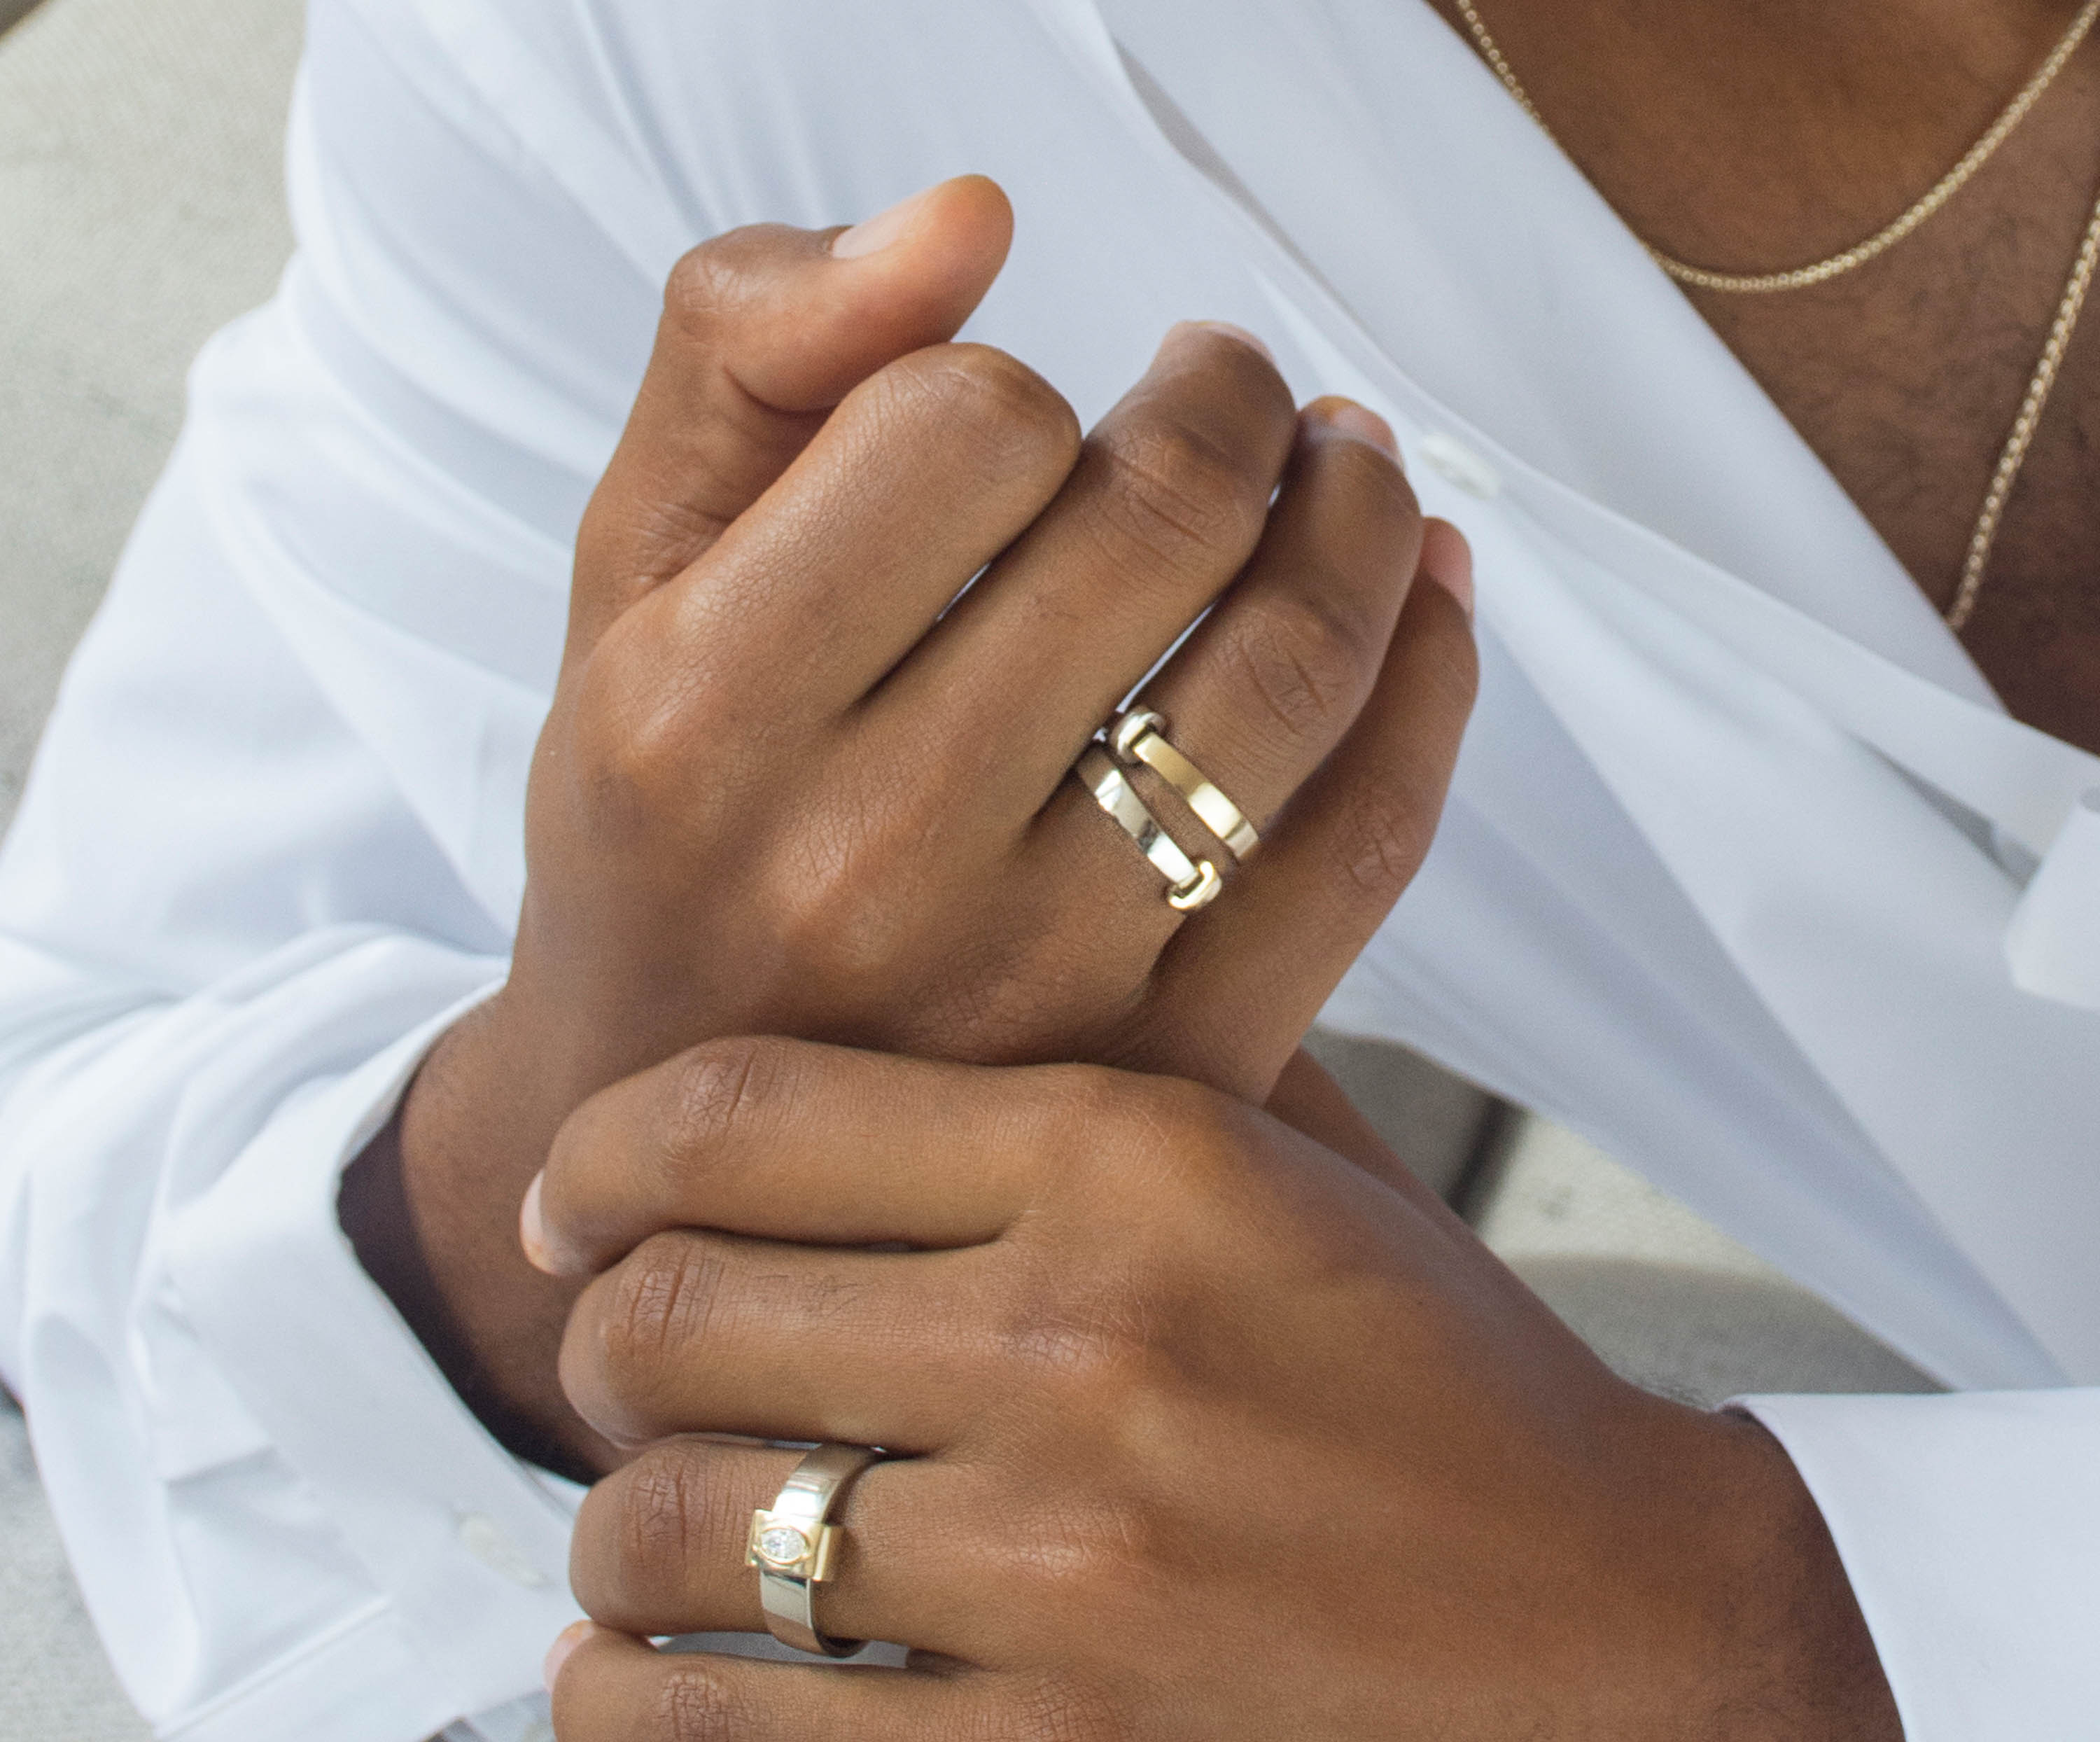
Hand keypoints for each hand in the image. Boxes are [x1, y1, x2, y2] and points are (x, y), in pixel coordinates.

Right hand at [344, 178, 1476, 1472]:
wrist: (683, 1125)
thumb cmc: (661, 830)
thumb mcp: (626, 578)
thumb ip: (746, 357)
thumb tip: (971, 217)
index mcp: (701, 717)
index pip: (965, 429)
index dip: (1024, 388)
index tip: (1022, 424)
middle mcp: (864, 858)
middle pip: (1155, 525)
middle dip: (1227, 403)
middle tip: (1233, 384)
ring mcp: (1034, 982)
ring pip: (1291, 676)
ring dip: (1362, 514)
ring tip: (1347, 463)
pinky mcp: (1163, 1068)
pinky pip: (1363, 847)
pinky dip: (1431, 684)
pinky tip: (1427, 595)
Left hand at [537, 1037, 1915, 1741]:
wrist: (1666, 1676)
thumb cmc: (1478, 1417)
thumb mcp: (1315, 1184)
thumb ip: (1115, 1093)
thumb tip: (893, 1055)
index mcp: (1137, 1161)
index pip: (737, 1114)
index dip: (600, 1159)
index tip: (574, 1208)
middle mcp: (1078, 1346)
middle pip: (667, 1315)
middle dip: (607, 1348)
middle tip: (636, 1380)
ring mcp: (1060, 1577)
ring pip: (659, 1527)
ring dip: (614, 1534)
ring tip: (654, 1544)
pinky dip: (617, 1709)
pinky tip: (631, 1681)